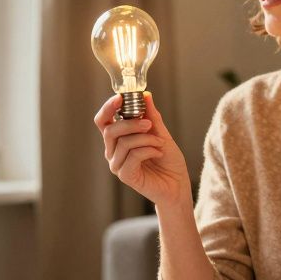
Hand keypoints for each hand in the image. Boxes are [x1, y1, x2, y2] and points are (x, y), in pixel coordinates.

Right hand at [94, 92, 191, 208]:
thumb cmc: (168, 160)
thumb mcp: (161, 133)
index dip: (108, 108)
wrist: (178, 184)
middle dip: (130, 123)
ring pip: (123, 142)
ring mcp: (117, 164)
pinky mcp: (125, 175)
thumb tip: (146, 95)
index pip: (103, 121)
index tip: (120, 97)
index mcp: (118, 139)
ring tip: (160, 142)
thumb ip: (151, 116)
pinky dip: (148, 150)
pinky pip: (132, 156)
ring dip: (145, 138)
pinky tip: (158, 153)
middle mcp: (113, 151)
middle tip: (149, 124)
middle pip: (110, 130)